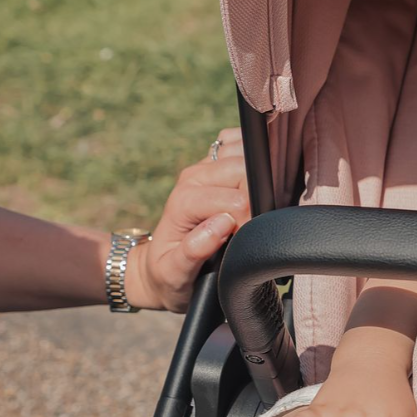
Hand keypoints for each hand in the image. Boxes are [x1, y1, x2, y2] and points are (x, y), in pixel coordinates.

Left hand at [125, 128, 249, 311]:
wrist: (158, 266)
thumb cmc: (168, 274)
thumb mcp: (174, 273)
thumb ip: (193, 251)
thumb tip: (222, 225)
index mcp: (185, 201)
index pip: (237, 201)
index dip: (250, 222)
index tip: (244, 240)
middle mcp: (194, 177)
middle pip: (245, 171)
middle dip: (257, 197)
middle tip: (250, 223)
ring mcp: (205, 167)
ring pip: (246, 151)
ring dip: (257, 174)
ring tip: (253, 203)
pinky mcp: (214, 163)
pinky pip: (237, 142)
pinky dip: (250, 153)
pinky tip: (251, 178)